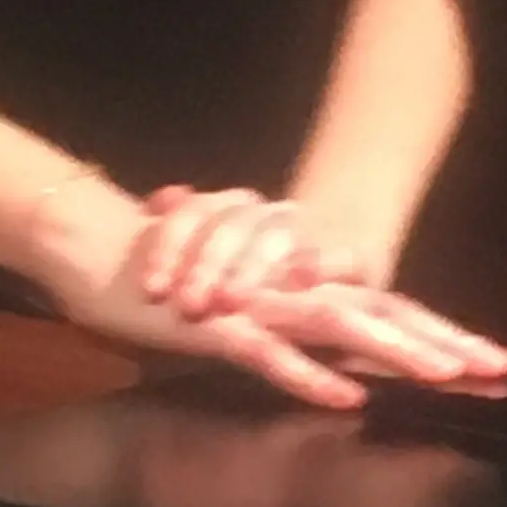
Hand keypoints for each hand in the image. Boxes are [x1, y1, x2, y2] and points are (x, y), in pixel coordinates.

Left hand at [137, 183, 369, 317]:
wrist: (330, 286)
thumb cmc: (253, 284)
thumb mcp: (206, 262)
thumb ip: (180, 232)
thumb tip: (158, 201)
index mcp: (233, 209)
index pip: (196, 211)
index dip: (171, 246)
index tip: (152, 288)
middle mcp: (272, 213)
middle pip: (234, 225)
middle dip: (208, 265)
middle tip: (189, 305)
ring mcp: (311, 231)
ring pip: (278, 236)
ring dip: (252, 269)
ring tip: (231, 301)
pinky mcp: (353, 259)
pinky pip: (341, 256)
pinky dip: (320, 264)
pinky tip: (300, 279)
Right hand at [137, 185, 506, 395]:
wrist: (110, 255)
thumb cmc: (183, 289)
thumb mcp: (254, 320)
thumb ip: (302, 340)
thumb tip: (352, 375)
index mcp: (309, 294)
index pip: (393, 314)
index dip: (446, 339)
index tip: (497, 368)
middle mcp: (297, 296)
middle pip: (385, 319)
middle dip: (446, 346)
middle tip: (500, 371)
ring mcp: (263, 310)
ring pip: (342, 330)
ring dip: (397, 353)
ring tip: (445, 375)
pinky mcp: (223, 329)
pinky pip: (272, 356)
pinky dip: (310, 377)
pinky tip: (347, 398)